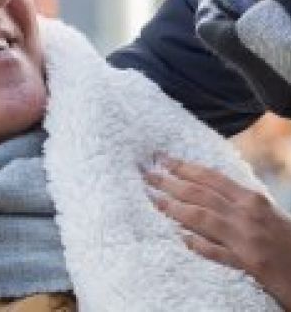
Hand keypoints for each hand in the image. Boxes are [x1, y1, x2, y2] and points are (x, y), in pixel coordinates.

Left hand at [145, 156, 290, 309]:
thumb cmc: (287, 242)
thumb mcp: (264, 215)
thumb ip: (236, 203)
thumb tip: (202, 191)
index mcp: (251, 200)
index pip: (210, 178)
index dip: (183, 167)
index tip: (161, 159)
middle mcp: (247, 215)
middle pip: (201, 194)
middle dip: (170, 182)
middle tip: (146, 174)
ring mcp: (248, 240)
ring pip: (203, 218)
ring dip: (175, 208)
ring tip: (153, 199)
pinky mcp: (251, 265)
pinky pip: (219, 253)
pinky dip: (199, 244)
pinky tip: (180, 238)